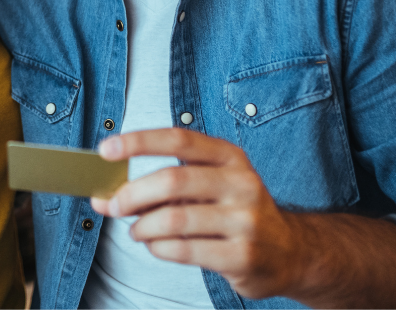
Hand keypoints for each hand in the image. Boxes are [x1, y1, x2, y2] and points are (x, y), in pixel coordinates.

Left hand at [90, 128, 304, 299]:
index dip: (138, 141)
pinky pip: (184, 250)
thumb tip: (105, 197)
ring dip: (143, 226)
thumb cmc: (232, 212)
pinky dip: (159, 248)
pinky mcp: (243, 256)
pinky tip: (156, 246)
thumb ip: (161, 187)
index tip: (106, 149)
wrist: (290, 252)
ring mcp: (246, 220)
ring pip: (174, 219)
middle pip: (173, 180)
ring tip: (136, 231)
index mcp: (229, 156)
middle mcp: (241, 183)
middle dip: (132, 193)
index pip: (178, 138)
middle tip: (113, 205)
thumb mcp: (208, 186)